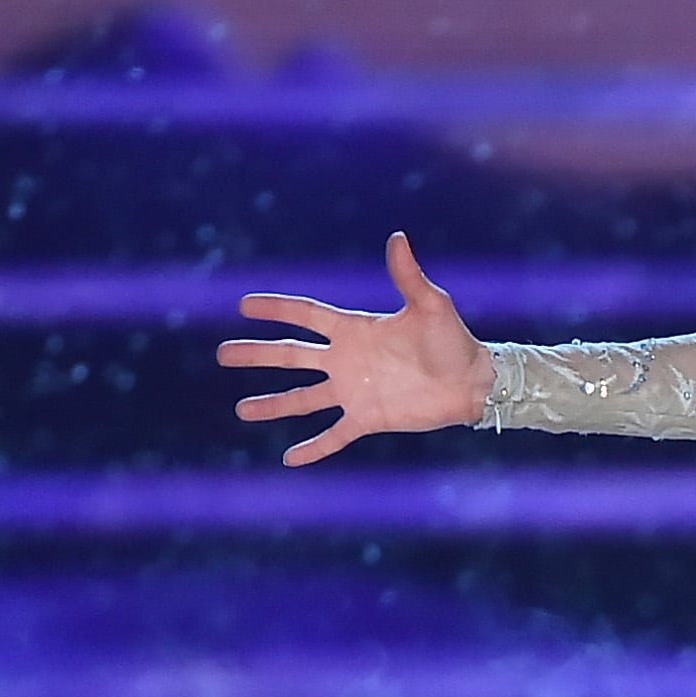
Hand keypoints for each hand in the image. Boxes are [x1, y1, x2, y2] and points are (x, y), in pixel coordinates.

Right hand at [218, 231, 494, 466]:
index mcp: (356, 329)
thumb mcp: (430, 305)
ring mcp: (355, 391)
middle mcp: (348, 360)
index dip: (277, 309)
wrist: (474, 382)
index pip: (307, 315)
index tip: (244, 305)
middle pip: (292, 356)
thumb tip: (398, 237)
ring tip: (241, 409)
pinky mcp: (368, 418)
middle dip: (257, 354)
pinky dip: (314, 448)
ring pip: (303, 398)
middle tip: (222, 354)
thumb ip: (408, 276)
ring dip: (272, 404)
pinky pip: (334, 435)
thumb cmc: (454, 340)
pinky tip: (289, 459)